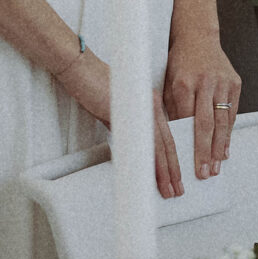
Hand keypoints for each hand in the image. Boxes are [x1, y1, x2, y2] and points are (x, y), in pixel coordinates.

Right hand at [64, 43, 183, 196]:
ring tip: (167, 188)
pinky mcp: (127, 112)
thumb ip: (126, 125)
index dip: (172, 159)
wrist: (80, 69)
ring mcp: (141, 108)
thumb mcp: (115, 109)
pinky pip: (141, 142)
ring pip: (158, 145)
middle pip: (167, 143)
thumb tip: (130, 145)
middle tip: (177, 189)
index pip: (166, 136)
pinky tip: (147, 175)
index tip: (175, 176)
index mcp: (151, 102)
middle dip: (173, 170)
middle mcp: (151, 104)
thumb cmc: (93, 85)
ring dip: (163, 170)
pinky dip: (145, 161)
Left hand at [162, 29, 240, 179]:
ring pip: (223, 120)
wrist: (198, 38)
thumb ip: (171, 109)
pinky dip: (229, 132)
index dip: (188, 143)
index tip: (187, 162)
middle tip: (205, 173)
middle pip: (206, 124)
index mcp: (183, 82)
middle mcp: (205, 82)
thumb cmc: (178, 64)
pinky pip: (232, 112)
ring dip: (220, 146)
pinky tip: (226, 148)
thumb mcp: (167, 83)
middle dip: (206, 152)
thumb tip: (172, 139)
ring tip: (218, 166)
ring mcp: (222, 82)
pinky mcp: (235, 82)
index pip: (187, 120)